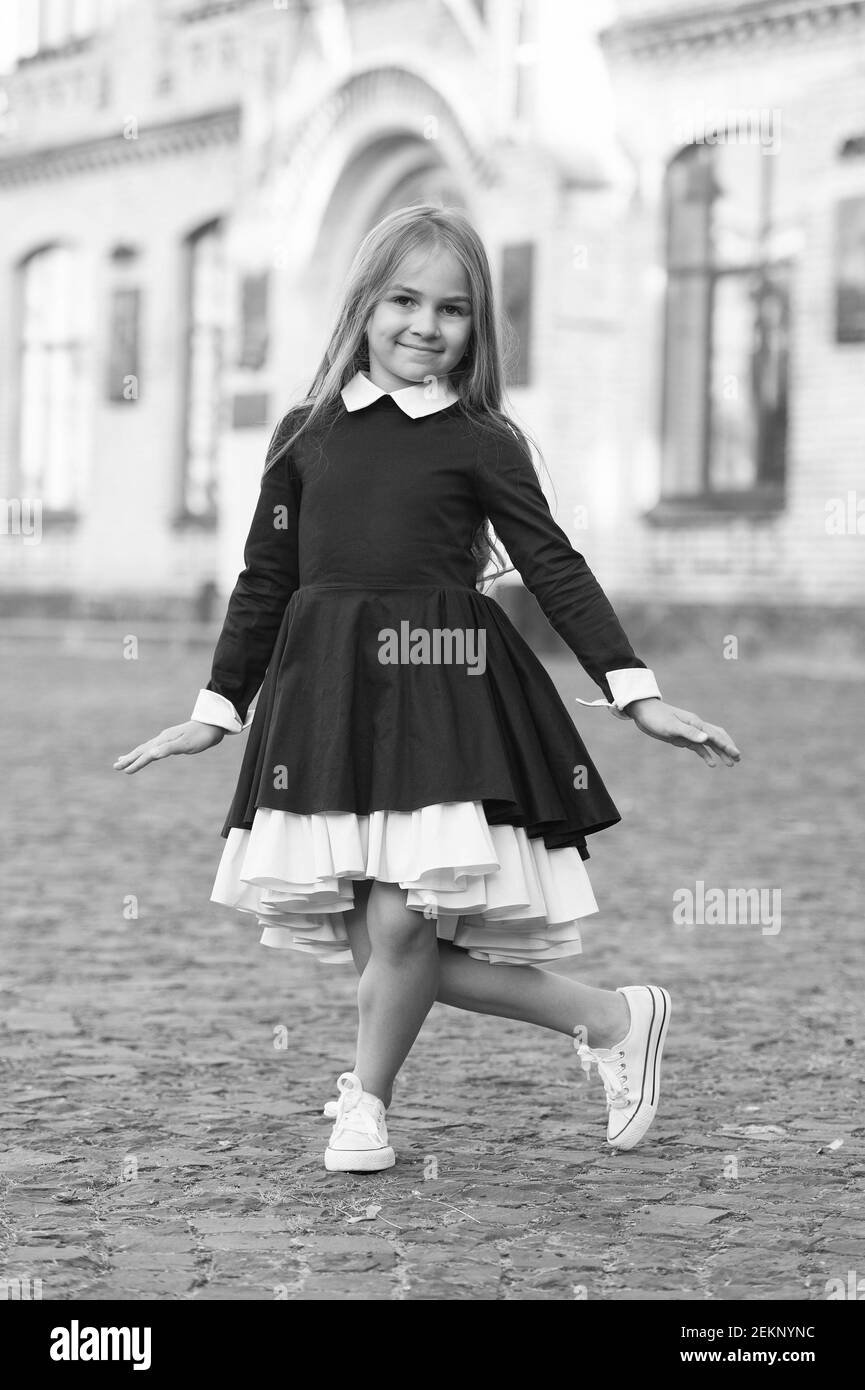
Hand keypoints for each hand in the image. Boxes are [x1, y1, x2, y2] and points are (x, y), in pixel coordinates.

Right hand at [113, 720, 224, 773]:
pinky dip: (146, 751)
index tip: (125, 771)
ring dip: (135, 755)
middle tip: (116, 766)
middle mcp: (163, 738)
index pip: (146, 754)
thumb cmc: (202, 736)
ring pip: (146, 748)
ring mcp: (167, 738)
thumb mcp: (187, 744)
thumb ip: (169, 749)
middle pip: (142, 750)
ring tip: (124, 760)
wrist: (214, 724)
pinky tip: (147, 753)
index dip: (136, 763)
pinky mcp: (173, 739)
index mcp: (164, 740)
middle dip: (129, 759)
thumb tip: (151, 754)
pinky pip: (154, 747)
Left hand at [626, 698, 740, 766]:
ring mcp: (690, 733)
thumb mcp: (671, 727)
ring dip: (720, 753)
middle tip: (738, 759)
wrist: (643, 712)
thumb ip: (689, 733)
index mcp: (696, 724)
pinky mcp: (682, 738)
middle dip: (728, 748)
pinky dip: (706, 755)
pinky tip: (712, 764)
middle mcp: (696, 727)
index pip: (715, 736)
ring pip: (710, 744)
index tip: (736, 754)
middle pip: (717, 738)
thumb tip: (707, 739)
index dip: (726, 745)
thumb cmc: (656, 717)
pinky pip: (699, 748)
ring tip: (731, 764)